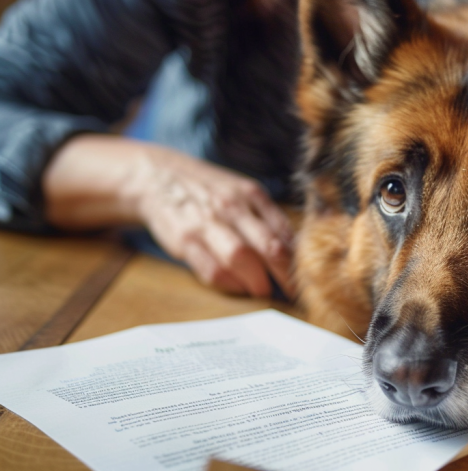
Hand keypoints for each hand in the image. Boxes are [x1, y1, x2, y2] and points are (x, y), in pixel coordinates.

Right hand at [134, 147, 294, 297]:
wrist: (158, 177)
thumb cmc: (210, 190)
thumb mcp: (243, 192)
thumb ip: (268, 218)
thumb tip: (294, 251)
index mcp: (251, 194)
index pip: (284, 232)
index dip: (297, 261)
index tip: (306, 279)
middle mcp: (231, 207)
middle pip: (267, 247)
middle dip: (283, 276)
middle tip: (291, 293)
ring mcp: (207, 223)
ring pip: (240, 259)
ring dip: (256, 283)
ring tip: (263, 291)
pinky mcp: (185, 241)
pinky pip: (212, 270)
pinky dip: (229, 285)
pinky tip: (237, 287)